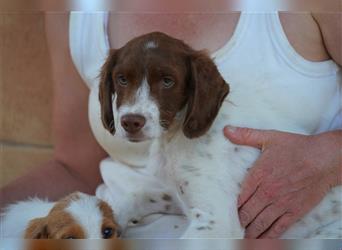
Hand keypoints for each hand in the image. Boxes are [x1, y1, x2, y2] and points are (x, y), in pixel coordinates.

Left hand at [224, 126, 340, 238]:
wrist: (325, 158)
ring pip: (260, 223)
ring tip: (242, 238)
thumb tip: (226, 130)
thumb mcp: (270, 137)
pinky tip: (261, 241)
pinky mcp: (295, 211)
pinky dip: (269, 237)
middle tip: (231, 227)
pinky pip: (279, 228)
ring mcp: (281, 204)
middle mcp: (268, 192)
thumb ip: (246, 135)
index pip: (239, 197)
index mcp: (259, 175)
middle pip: (247, 213)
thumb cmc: (297, 147)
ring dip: (250, 232)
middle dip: (238, 222)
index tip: (225, 213)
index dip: (231, 207)